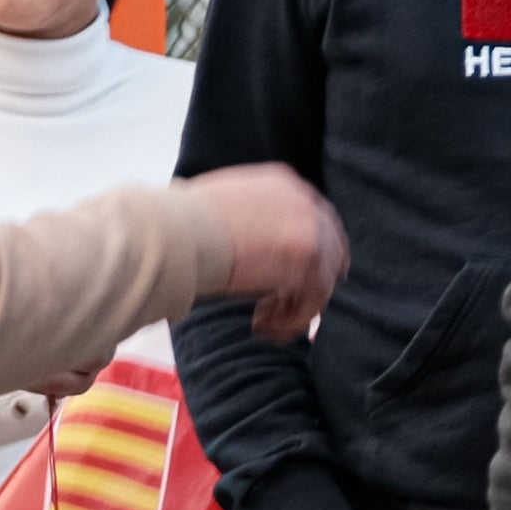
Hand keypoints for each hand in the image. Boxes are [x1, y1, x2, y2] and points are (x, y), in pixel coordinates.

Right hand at [187, 163, 350, 342]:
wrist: (179, 231)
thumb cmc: (183, 223)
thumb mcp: (225, 205)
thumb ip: (248, 217)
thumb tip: (241, 240)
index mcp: (283, 183)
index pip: (315, 217)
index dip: (312, 249)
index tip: (302, 275)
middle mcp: (304, 202)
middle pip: (331, 248)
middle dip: (313, 281)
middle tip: (287, 307)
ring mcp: (310, 230)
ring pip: (322, 280)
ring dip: (295, 307)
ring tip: (263, 323)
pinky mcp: (308, 261)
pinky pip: (313, 300)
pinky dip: (291, 319)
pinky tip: (261, 325)